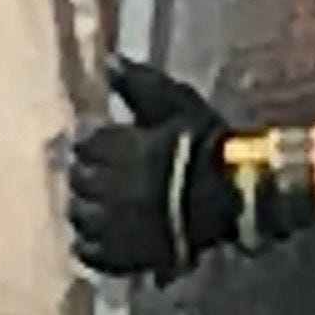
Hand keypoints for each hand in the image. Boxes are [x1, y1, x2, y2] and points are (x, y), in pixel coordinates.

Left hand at [66, 60, 314, 282]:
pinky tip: (101, 234)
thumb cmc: (206, 145)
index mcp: (119, 149)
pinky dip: (90, 243)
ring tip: (101, 204)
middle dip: (87, 173)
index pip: (82, 144)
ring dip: (86, 207)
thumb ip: (139, 84)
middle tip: (103, 174)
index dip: (91, 143)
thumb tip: (109, 60)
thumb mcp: (176, 104)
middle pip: (77, 179)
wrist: (236, 195)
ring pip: (79, 214)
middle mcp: (110, 188)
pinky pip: (90, 252)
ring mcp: (116, 224)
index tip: (102, 143)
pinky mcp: (125, 254)